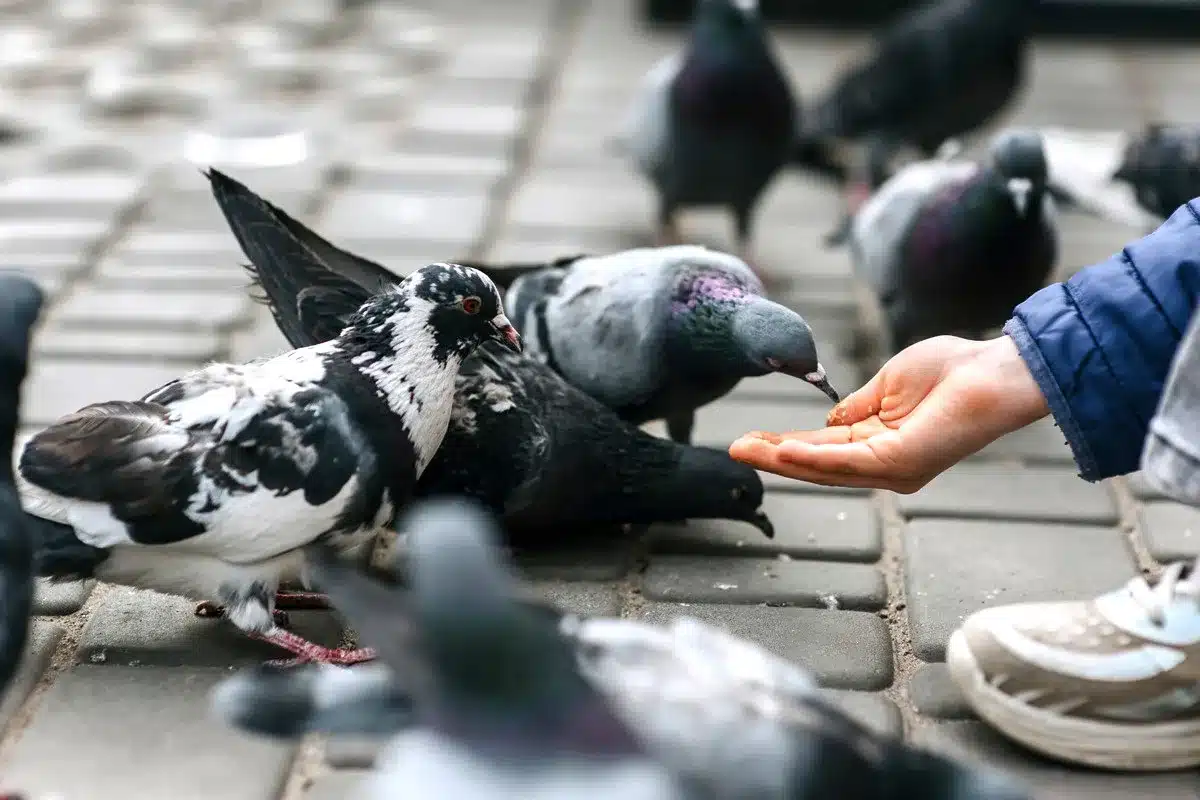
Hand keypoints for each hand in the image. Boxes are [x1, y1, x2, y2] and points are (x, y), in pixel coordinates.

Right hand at [728, 335, 1050, 492]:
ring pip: (825, 468)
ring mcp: (892, 468)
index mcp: (880, 442)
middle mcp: (884, 463)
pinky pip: (846, 462)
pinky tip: (783, 452)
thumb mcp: (888, 383)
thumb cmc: (953, 370)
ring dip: (782, 459)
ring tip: (747, 449)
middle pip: (817, 464)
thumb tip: (828, 418)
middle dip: (774, 456)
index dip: (786, 444)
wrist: (993, 371)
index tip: (751, 438)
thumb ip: (856, 405)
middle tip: (735, 448)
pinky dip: (812, 458)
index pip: (823, 446)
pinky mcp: (901, 463)